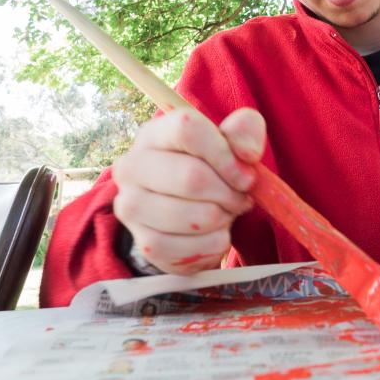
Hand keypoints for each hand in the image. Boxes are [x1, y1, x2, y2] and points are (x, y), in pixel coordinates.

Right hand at [113, 107, 265, 273]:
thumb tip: (247, 154)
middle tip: (241, 197)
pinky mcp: (144, 243)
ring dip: (223, 217)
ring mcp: (131, 206)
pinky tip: (216, 232)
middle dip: (229, 192)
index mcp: (155, 134)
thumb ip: (246, 131)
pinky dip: (216, 243)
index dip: (225, 154)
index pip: (187, 130)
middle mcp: (133, 166)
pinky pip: (191, 249)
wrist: (188, 207)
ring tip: (226, 211)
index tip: (245, 174)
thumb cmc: (212, 165)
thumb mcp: (233, 140)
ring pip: (193, 217)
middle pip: (191, 177)